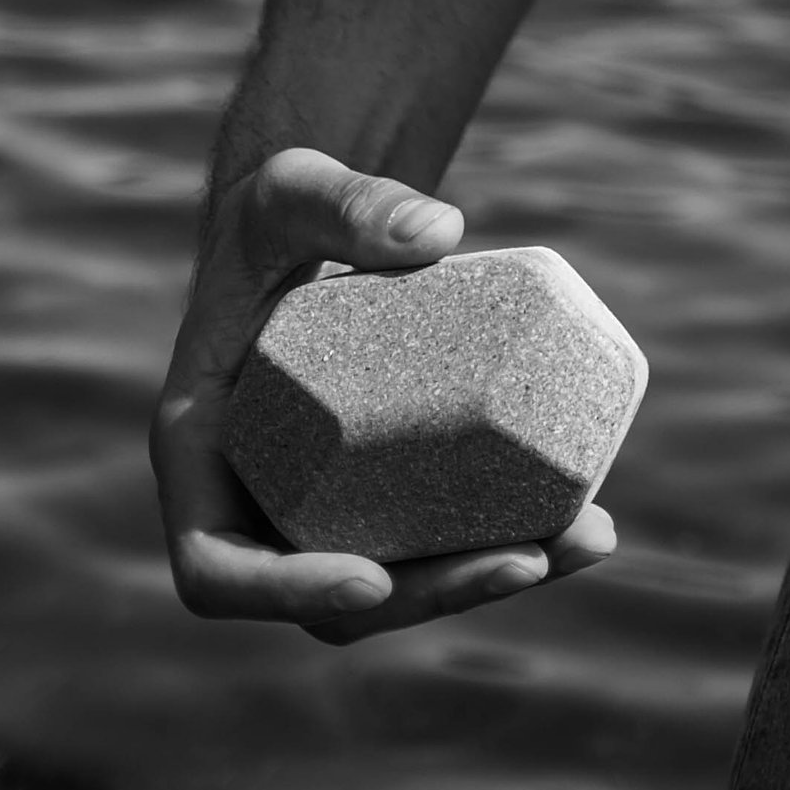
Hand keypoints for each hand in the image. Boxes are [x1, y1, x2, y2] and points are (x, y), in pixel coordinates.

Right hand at [152, 146, 618, 642]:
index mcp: (204, 455)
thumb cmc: (283, 210)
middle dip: (431, 594)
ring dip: (488, 578)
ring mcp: (325, 506)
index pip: (219, 569)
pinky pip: (437, 535)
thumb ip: (349, 201)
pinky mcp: (388, 487)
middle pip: (332, 600)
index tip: (373, 577)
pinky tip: (584, 514)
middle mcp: (257, 502)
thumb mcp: (293, 190)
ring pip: (398, 582)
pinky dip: (505, 534)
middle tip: (527, 559)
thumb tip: (440, 231)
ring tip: (585, 537)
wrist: (313, 222)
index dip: (287, 592)